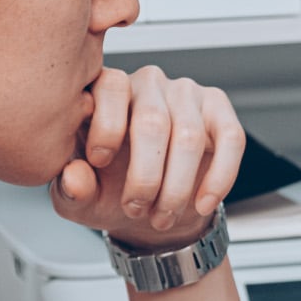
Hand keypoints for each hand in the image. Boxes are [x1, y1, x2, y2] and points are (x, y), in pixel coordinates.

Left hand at [52, 65, 245, 249]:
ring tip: (163, 216)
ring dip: (177, 187)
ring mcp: (185, 93)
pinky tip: (203, 203)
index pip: (110, 87)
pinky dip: (220, 178)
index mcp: (105, 92)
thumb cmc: (109, 192)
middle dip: (145, 177)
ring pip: (190, 135)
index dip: (106, 128)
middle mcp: (146, 83)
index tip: (99, 164)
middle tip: (137, 209)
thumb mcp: (80, 200)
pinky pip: (230, 137)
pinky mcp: (218, 109)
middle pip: (152, 121)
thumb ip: (70, 189)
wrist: (150, 209)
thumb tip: (75, 176)